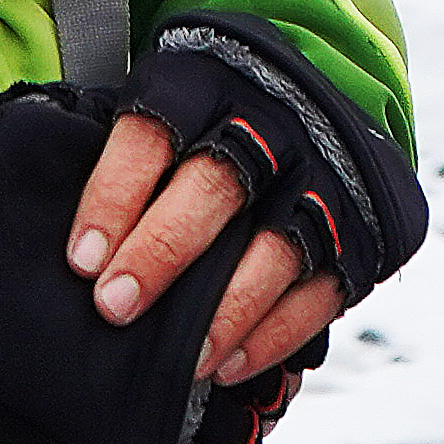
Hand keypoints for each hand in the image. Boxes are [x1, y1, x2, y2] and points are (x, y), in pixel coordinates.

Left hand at [67, 108, 346, 388]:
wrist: (319, 101)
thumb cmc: (215, 122)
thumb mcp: (170, 110)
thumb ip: (132, 166)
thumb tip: (80, 253)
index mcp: (209, 82)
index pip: (154, 132)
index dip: (115, 196)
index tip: (82, 260)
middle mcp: (274, 121)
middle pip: (216, 183)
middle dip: (163, 251)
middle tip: (116, 306)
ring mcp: (325, 174)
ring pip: (277, 245)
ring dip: (225, 309)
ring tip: (184, 359)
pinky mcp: (364, 227)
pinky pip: (322, 290)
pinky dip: (276, 333)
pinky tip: (231, 361)